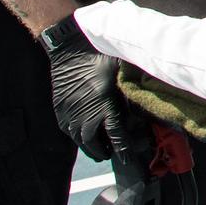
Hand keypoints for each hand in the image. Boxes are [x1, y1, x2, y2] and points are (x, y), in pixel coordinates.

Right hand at [44, 14, 149, 162]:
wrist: (70, 47)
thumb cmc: (100, 56)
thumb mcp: (122, 73)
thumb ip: (131, 93)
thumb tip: (146, 107)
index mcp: (103, 104)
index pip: (117, 135)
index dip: (125, 148)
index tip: (130, 157)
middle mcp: (84, 113)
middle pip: (96, 144)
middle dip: (107, 152)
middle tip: (117, 154)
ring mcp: (69, 113)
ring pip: (80, 141)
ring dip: (92, 148)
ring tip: (103, 150)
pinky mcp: (59, 109)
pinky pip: (69, 131)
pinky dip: (79, 138)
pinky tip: (87, 136)